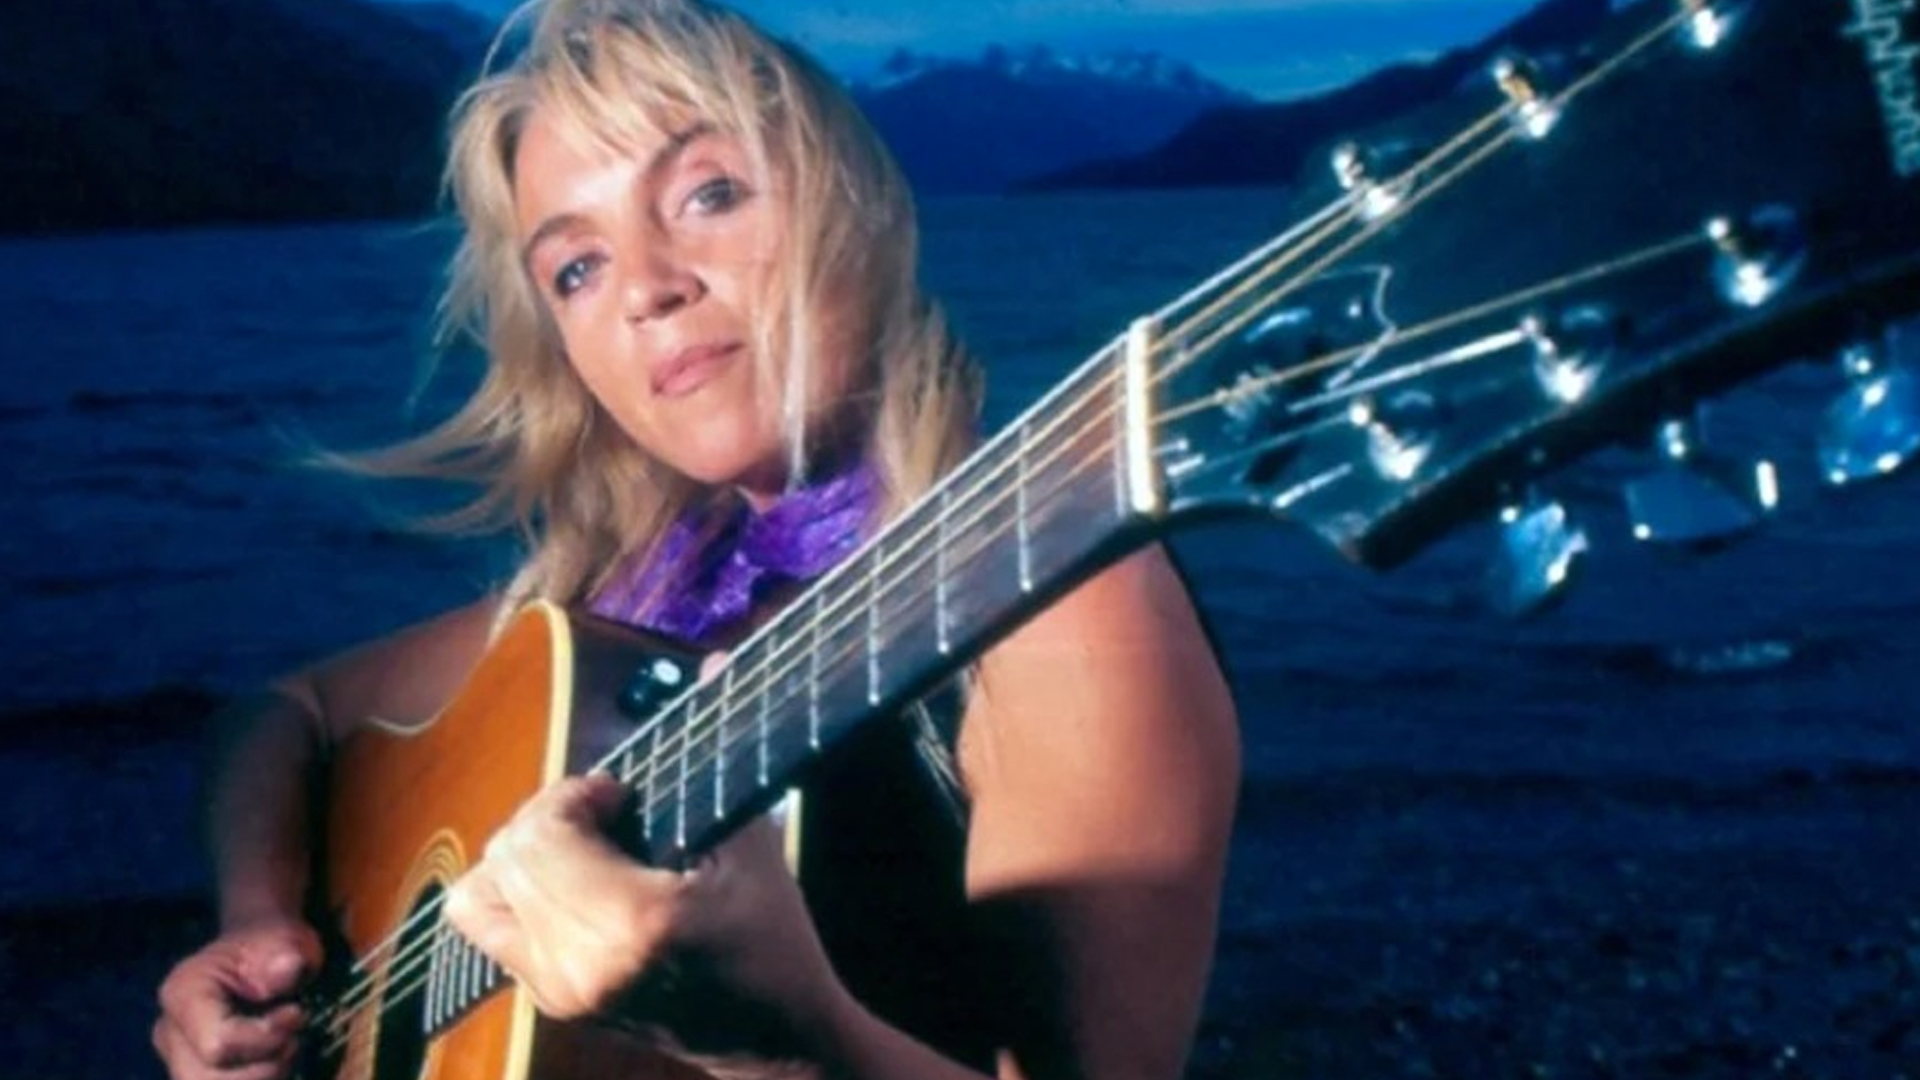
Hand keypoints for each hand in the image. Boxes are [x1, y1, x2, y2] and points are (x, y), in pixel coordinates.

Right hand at [152, 917, 320, 1079]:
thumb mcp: (285, 942)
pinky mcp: (197, 1072)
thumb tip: (289, 967)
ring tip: (287, 1049)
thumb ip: (283, 957)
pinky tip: (278, 1062)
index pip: (218, 1043)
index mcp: (182, 994)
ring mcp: (179, 1057)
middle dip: (264, 1067)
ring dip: (263, 1078)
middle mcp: (170, 1032)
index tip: (298, 1013)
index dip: (265, 1038)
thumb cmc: (271, 947)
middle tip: (294, 1038)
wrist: (263, 955)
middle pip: (209, 1079)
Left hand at [442, 771, 846, 1060]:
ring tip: (578, 850)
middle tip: (602, 815)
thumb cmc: (774, 938)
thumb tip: (717, 658)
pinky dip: (518, 892)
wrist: (776, 1042)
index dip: (572, 795)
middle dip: (547, 818)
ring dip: (521, 857)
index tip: (619, 794)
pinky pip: (490, 929)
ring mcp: (558, 992)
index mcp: (634, 924)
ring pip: (480, 894)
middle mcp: (581, 965)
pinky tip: (575, 885)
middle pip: (505, 858)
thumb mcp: (751, 844)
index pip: (541, 836)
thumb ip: (719, 752)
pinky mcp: (550, 1004)